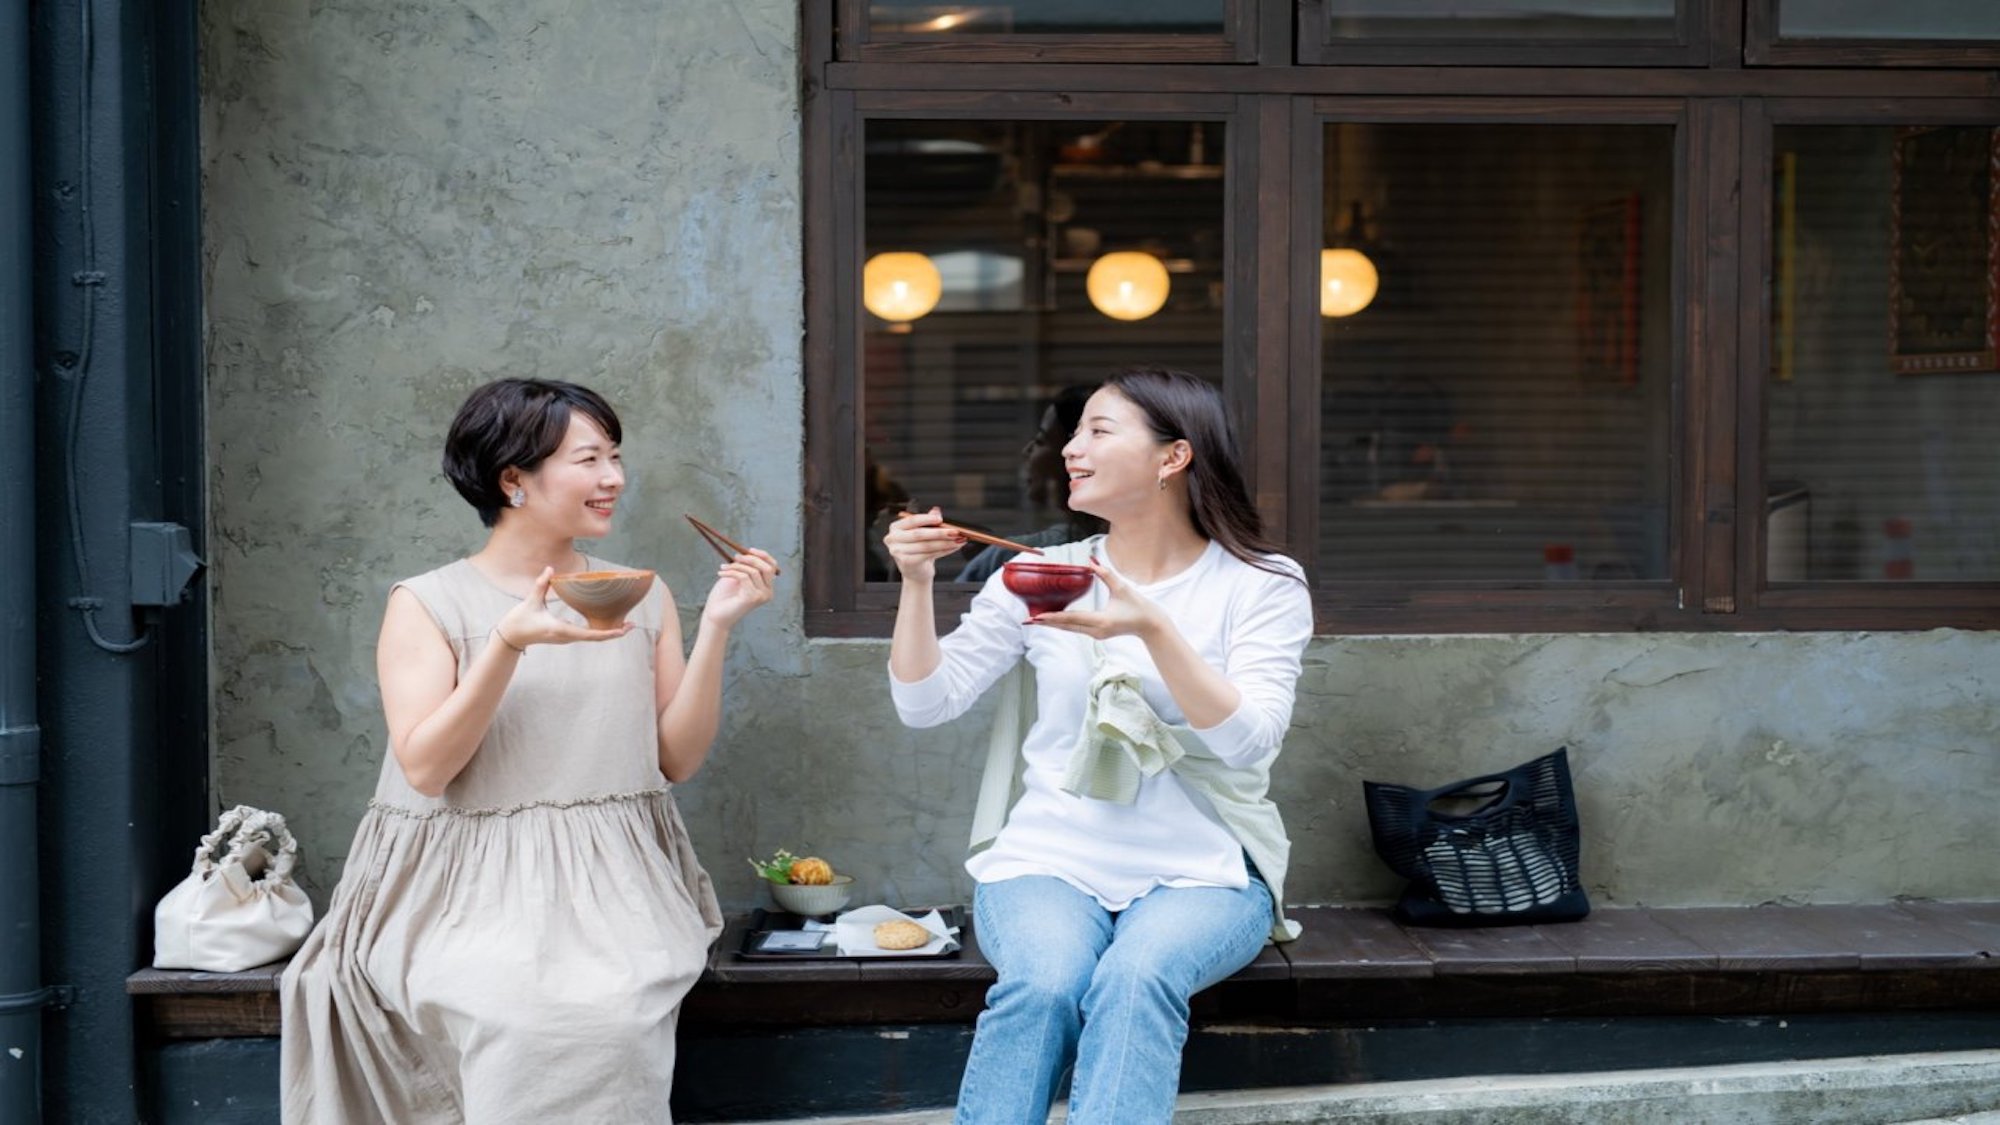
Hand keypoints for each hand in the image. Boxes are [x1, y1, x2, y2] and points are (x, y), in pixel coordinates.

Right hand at [495, 567, 634, 648]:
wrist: (510, 637)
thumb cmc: (519, 620)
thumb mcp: (530, 602)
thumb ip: (541, 585)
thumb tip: (550, 568)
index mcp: (560, 629)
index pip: (589, 634)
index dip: (607, 633)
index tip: (621, 631)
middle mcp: (566, 636)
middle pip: (595, 637)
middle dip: (614, 632)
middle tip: (632, 625)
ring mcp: (566, 637)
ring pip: (592, 637)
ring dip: (608, 632)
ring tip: (626, 625)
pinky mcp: (565, 635)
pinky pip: (586, 634)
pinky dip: (599, 630)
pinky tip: (609, 624)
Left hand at [700, 547, 778, 629]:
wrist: (715, 615)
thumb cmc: (724, 597)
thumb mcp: (736, 576)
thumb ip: (745, 566)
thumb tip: (748, 552)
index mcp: (767, 588)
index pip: (772, 566)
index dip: (763, 555)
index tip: (749, 549)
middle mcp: (768, 593)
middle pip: (767, 568)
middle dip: (750, 558)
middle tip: (735, 557)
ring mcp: (761, 597)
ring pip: (753, 571)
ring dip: (735, 566)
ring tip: (722, 567)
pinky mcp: (752, 598)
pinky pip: (743, 577)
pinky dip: (730, 572)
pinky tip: (720, 573)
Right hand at [883, 507, 964, 583]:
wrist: (915, 571)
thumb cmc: (919, 548)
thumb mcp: (923, 532)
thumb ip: (928, 520)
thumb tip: (936, 511)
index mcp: (895, 527)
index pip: (912, 520)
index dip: (927, 519)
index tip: (941, 519)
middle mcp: (893, 539)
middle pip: (919, 534)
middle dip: (940, 532)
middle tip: (956, 531)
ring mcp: (898, 552)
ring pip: (926, 546)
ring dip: (945, 543)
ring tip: (959, 540)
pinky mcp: (906, 563)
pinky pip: (928, 555)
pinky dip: (944, 551)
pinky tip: (953, 548)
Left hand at [1028, 561, 1168, 641]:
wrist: (1150, 626)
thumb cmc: (1139, 607)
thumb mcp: (1122, 587)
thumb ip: (1105, 574)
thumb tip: (1090, 560)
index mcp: (1101, 621)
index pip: (1072, 618)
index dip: (1054, 617)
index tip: (1038, 616)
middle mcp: (1096, 631)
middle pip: (1066, 626)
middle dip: (1047, 623)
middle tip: (1028, 620)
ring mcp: (1096, 634)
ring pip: (1070, 629)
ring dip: (1053, 624)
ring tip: (1036, 621)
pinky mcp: (1098, 634)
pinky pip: (1076, 629)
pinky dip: (1064, 624)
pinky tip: (1053, 620)